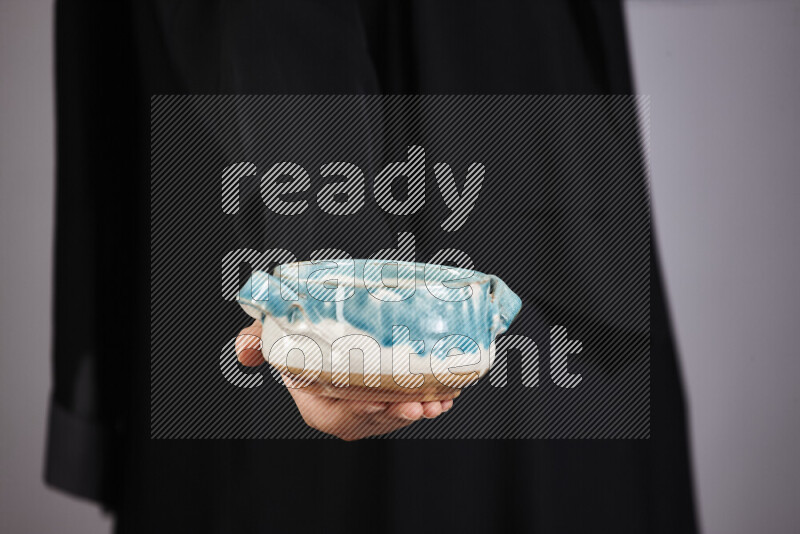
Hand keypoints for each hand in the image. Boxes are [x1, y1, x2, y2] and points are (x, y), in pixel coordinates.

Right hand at [235, 320, 454, 440]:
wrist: (328, 333)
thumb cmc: (301, 340)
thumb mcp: (276, 337)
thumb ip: (256, 341)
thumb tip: (243, 353)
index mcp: (317, 406)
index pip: (336, 416)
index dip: (357, 412)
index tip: (377, 401)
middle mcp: (346, 414)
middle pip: (374, 420)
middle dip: (396, 415)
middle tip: (417, 403)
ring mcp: (373, 411)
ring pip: (397, 416)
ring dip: (419, 411)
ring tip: (436, 401)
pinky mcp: (394, 402)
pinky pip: (413, 408)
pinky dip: (431, 404)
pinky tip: (446, 396)